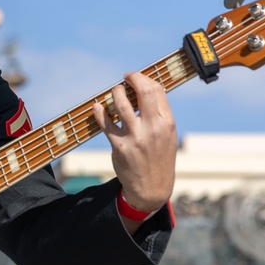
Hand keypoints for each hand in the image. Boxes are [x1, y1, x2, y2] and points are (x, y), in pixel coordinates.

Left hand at [91, 71, 176, 214]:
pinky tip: (97, 107)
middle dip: (132, 79)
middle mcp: (153, 128)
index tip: (136, 77)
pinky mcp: (120, 146)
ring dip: (115, 93)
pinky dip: (99, 112)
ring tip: (114, 93)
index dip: (144, 79)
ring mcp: (136, 137)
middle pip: (143, 91)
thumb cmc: (159, 156)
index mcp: (167, 123)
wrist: (152, 187)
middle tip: (125, 78)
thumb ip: (158, 114)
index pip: (157, 90)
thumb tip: (144, 89)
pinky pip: (106, 124)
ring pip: (121, 104)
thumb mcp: (167, 134)